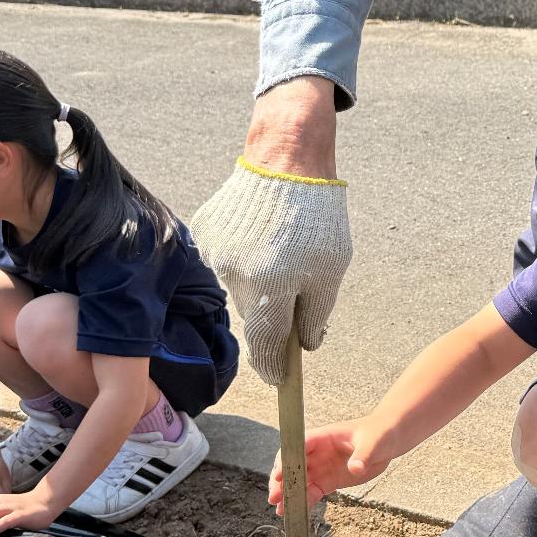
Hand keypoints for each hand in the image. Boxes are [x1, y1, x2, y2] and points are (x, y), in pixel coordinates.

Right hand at [191, 153, 351, 387]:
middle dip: (273, 310)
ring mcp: (216, 252)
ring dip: (258, 279)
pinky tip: (261, 232)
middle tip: (292, 287)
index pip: (267, 342)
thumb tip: (305, 344)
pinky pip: (226, 258)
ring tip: (279, 249)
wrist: (286, 157)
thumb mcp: (331, 269)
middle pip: (254, 312)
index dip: (274, 365)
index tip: (279, 379)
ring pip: (239, 285)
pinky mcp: (205, 232)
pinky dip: (243, 254)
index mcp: (270, 285)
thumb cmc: (317, 216)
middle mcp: (236, 273)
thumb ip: (316, 313)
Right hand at [270, 417, 391, 514]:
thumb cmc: (380, 434)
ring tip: (282, 511)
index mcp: (323, 437)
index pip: (298, 447)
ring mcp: (321, 466)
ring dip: (289, 495)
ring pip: (299, 481)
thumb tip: (354, 468)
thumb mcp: (373, 443)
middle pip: (292, 465)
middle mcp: (317, 451)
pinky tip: (298, 514)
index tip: (280, 475)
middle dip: (281, 481)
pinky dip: (304, 502)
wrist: (388, 441)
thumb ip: (362, 455)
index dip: (287, 460)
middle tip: (274, 498)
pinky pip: (312, 492)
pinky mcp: (328, 480)